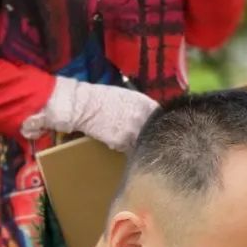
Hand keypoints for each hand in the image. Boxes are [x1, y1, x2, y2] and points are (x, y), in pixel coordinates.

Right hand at [22, 78, 158, 151]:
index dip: (160, 126)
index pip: (163, 119)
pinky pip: (127, 150)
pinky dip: (123, 148)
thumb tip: (153, 117)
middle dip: (150, 137)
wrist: (83, 105)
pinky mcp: (122, 142)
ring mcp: (133, 131)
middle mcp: (143, 118)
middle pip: (154, 134)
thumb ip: (142, 107)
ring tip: (126, 139)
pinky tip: (114, 140)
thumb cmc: (103, 98)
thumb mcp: (127, 96)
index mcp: (146, 104)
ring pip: (142, 144)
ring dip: (136, 144)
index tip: (157, 130)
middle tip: (143, 139)